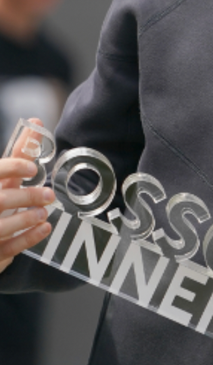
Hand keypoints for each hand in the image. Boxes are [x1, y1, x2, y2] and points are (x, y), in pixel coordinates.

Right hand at [0, 158, 55, 273]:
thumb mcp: (3, 179)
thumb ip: (17, 157)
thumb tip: (36, 124)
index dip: (12, 167)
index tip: (32, 168)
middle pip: (0, 200)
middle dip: (26, 197)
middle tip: (49, 195)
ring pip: (1, 226)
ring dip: (26, 218)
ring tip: (43, 213)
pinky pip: (9, 248)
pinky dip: (28, 238)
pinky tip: (45, 228)